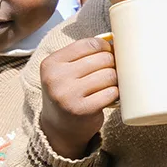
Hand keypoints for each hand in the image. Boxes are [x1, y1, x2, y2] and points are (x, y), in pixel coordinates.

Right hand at [39, 37, 116, 158]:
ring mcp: (67, 95)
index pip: (90, 44)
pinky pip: (112, 92)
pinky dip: (115, 94)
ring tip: (108, 86)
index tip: (108, 55)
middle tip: (109, 73)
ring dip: (115, 80)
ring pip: (110, 75)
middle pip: (103, 59)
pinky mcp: (82, 110)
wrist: (60, 127)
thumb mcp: (66, 71)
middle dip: (113, 64)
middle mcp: (56, 78)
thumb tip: (115, 38)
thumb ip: (84, 54)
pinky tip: (107, 97)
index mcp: (51, 63)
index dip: (106, 48)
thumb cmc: (70, 92)